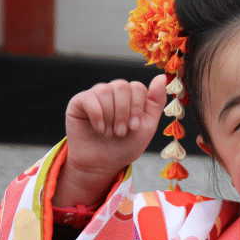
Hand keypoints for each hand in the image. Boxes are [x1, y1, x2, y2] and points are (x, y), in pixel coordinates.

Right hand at [54, 74, 166, 207]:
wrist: (102, 164)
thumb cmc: (125, 146)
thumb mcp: (148, 127)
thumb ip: (156, 102)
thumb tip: (161, 76)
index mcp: (131, 97)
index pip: (137, 87)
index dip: (137, 107)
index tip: (134, 127)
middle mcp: (114, 92)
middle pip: (122, 86)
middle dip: (124, 112)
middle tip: (121, 132)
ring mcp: (96, 95)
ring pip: (106, 91)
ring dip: (111, 116)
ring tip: (109, 133)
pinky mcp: (79, 102)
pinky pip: (89, 98)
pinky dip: (97, 115)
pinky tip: (99, 128)